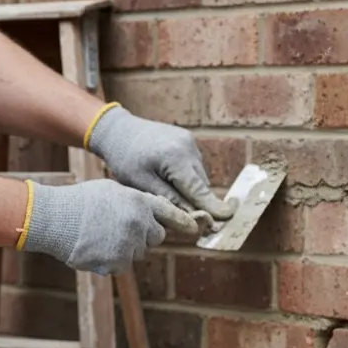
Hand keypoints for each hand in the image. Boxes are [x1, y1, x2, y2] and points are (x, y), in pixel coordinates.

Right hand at [20, 179, 197, 274]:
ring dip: (126, 248)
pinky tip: (95, 248)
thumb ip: (135, 202)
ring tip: (101, 236)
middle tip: (121, 229)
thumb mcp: (112, 191)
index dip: (183, 222)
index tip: (194, 228)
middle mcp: (140, 223)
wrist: (55, 218)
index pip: (170, 214)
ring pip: (139, 252)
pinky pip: (122, 265)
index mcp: (140, 202)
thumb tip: (150, 215)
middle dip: (144, 235)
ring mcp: (129, 244)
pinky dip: (112, 261)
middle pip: (156, 236)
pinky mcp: (118, 262)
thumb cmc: (80, 201)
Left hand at [86, 105, 237, 224]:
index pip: (199, 190)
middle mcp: (189, 148)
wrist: (118, 130)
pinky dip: (187, 176)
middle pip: (201, 185)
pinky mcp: (188, 139)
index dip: (213, 207)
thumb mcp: (142, 184)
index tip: (228, 218)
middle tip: (180, 213)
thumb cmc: (125, 159)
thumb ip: (170, 200)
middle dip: (196, 201)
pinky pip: (194, 165)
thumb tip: (194, 218)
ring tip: (166, 188)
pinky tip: (169, 175)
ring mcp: (190, 142)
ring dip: (191, 188)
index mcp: (176, 159)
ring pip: (199, 176)